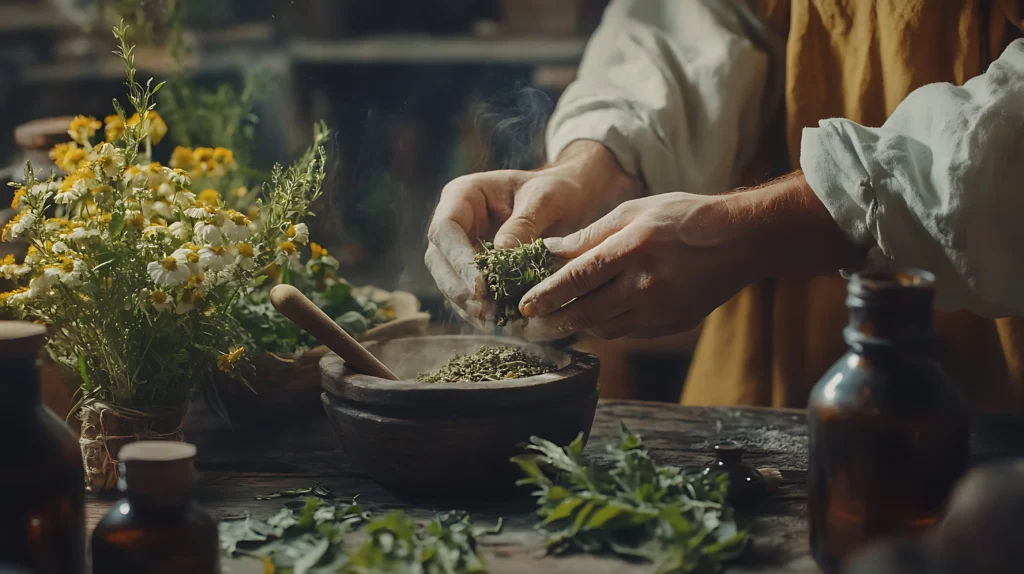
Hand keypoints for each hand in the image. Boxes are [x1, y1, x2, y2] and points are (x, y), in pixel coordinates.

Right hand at [425, 141, 639, 326]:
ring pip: (449, 280)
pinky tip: (498, 323)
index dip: (458, 260)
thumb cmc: (556, 190)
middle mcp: (455, 221)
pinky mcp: (473, 268)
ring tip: (493, 321)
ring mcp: (461, 246)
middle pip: (439, 259)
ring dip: (467, 304)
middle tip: (485, 311)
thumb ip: (524, 223)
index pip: (446, 230)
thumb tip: (501, 254)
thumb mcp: (545, 199)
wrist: (567, 199)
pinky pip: (468, 292)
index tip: (481, 287)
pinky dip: (480, 309)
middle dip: (459, 288)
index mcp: (463, 195)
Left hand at [518, 173, 864, 339]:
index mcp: (634, 249)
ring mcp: (661, 310)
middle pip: (586, 312)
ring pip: (605, 327)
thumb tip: (549, 250)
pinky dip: (606, 326)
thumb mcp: (635, 210)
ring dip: (578, 327)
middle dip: (553, 322)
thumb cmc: (686, 217)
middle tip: (529, 325)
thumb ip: (591, 234)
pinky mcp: (671, 325)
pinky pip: (628, 332)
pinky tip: (593, 319)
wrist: (743, 241)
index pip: (578, 278)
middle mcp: (646, 284)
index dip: (547, 294)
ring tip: (555, 324)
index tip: (523, 305)